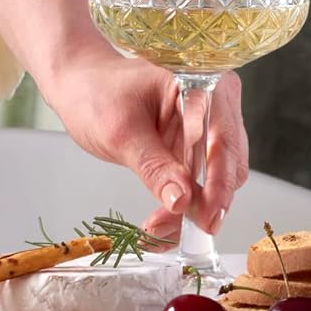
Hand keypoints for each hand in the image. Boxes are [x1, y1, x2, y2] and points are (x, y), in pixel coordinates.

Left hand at [41, 51, 248, 241]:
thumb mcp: (121, 132)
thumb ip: (154, 166)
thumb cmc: (97, 93)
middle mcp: (215, 103)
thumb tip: (182, 201)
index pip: (223, 139)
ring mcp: (208, 128)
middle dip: (206, 202)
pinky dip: (184, 208)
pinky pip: (201, 185)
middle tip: (174, 227)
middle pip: (229, 163)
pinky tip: (160, 224)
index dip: (219, 182)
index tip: (208, 216)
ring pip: (219, 181)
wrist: (81, 88)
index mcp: (202, 83)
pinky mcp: (196, 149)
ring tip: (156, 227)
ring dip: (193, 210)